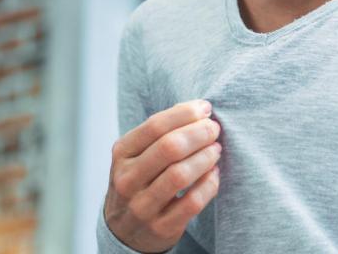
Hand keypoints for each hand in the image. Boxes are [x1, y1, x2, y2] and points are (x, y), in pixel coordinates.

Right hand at [103, 99, 221, 252]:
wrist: (125, 229)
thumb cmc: (141, 178)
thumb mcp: (139, 152)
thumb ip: (163, 130)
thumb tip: (199, 108)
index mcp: (122, 153)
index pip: (156, 125)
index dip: (186, 113)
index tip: (206, 108)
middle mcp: (127, 180)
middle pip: (170, 148)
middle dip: (200, 133)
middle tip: (214, 129)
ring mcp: (142, 206)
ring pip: (180, 175)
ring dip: (206, 157)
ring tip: (216, 149)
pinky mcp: (160, 227)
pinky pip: (192, 202)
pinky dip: (209, 184)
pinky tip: (214, 173)